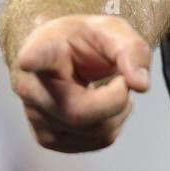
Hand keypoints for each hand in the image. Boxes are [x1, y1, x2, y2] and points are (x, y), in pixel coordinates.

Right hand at [11, 15, 151, 152]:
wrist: (65, 56)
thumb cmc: (85, 41)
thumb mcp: (113, 30)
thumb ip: (131, 50)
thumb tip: (140, 85)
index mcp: (43, 48)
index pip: (37, 55)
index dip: (34, 58)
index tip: (29, 59)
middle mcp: (31, 86)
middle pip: (78, 111)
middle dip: (117, 97)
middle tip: (123, 78)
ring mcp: (36, 117)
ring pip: (94, 130)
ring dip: (119, 109)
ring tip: (111, 87)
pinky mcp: (49, 139)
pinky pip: (99, 140)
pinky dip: (114, 122)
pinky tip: (103, 104)